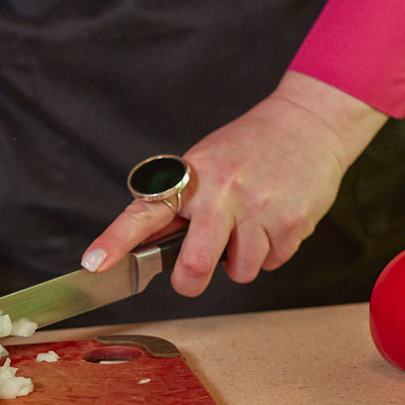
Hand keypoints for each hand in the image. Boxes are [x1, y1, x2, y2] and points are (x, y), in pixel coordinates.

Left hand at [81, 71, 388, 295]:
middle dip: (192, 282)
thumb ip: (175, 204)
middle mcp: (220, 194)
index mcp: (190, 179)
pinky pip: (272, 263)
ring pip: (240, 271)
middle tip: (196, 273)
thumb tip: (141, 243)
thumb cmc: (249, 148)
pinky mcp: (290, 223)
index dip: (114, 242)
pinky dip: (271, 251)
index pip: (143, 214)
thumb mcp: (203, 164)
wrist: (309, 123)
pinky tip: (273, 221)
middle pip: (194, 266)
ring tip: (249, 226)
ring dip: (242, 261)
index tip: (94, 264)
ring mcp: (257, 209)